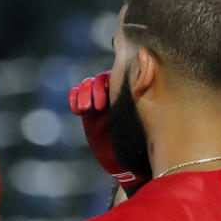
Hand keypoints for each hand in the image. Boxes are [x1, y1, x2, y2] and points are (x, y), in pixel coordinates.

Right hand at [68, 72, 145, 190]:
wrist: (130, 165)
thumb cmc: (143, 140)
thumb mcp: (145, 112)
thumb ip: (144, 87)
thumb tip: (146, 55)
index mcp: (130, 91)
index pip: (117, 72)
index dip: (109, 77)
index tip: (109, 93)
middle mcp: (115, 94)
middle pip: (100, 78)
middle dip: (95, 89)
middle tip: (98, 106)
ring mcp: (100, 103)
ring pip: (87, 86)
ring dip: (84, 93)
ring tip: (86, 108)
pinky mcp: (89, 114)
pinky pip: (77, 97)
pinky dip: (74, 98)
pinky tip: (78, 109)